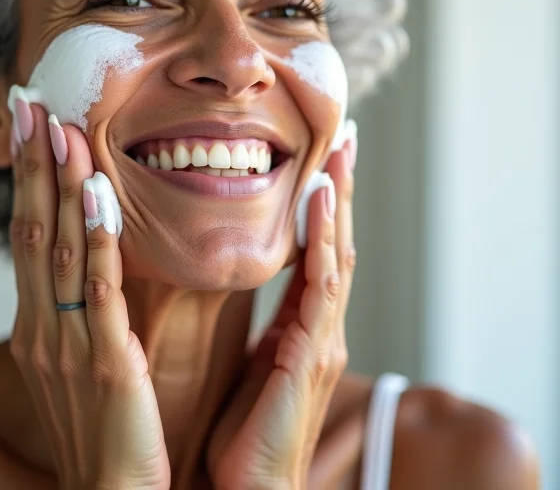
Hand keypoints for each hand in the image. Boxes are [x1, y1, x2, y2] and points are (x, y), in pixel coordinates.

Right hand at [8, 101, 169, 489]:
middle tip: (33, 105)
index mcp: (33, 322)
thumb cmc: (94, 423)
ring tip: (62, 130)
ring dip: (60, 185)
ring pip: (59, 249)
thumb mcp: (71, 356)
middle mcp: (41, 325)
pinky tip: (97, 195)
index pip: (25, 233)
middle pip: (32, 229)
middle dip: (32, 164)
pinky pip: (100, 290)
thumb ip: (69, 304)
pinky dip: (97, 239)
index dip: (25, 177)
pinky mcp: (108, 361)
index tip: (28, 126)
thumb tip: (77, 251)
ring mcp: (69, 342)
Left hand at [206, 141, 355, 489]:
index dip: (322, 205)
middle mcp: (321, 324)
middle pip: (336, 242)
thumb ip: (264, 320)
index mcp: (304, 324)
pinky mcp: (310, 354)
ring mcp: (322, 338)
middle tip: (345, 137)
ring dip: (338, 202)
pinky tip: (321, 202)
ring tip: (339, 152)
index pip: (318, 250)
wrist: (248, 487)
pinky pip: (321, 286)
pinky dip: (324, 240)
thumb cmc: (247, 428)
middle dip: (340, 189)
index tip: (323, 158)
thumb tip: (247, 279)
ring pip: (336, 254)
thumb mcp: (255, 360)